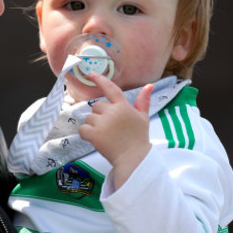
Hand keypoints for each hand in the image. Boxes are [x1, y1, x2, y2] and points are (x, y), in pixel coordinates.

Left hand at [78, 73, 153, 188]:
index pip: (110, 88)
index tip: (91, 73)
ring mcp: (103, 123)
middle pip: (96, 106)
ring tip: (106, 136)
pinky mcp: (95, 134)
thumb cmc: (138, 138)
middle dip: (100, 115)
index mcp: (123, 106)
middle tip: (110, 128)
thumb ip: (143, 101)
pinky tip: (97, 140)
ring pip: (89, 118)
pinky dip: (86, 135)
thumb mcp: (143, 118)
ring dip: (93, 126)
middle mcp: (112, 112)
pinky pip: (83, 129)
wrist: (134, 159)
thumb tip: (149, 86)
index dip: (100, 79)